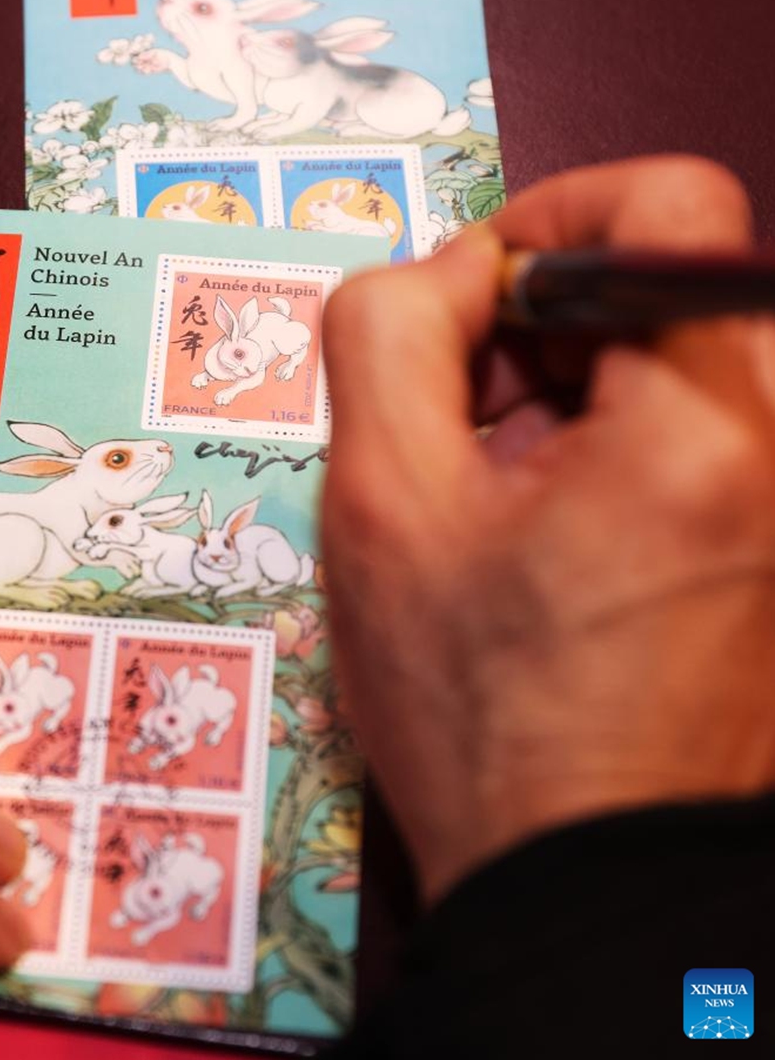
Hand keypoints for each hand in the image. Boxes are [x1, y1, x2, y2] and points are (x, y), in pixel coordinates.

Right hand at [322, 156, 774, 904]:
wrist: (588, 882)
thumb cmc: (482, 711)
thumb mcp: (379, 505)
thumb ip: (388, 332)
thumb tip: (454, 265)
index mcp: (705, 421)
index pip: (668, 206)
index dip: (551, 215)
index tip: (478, 290)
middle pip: (670, 290)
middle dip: (549, 323)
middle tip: (464, 410)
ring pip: (685, 364)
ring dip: (582, 388)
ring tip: (499, 485)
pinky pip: (710, 435)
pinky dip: (624, 442)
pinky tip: (552, 527)